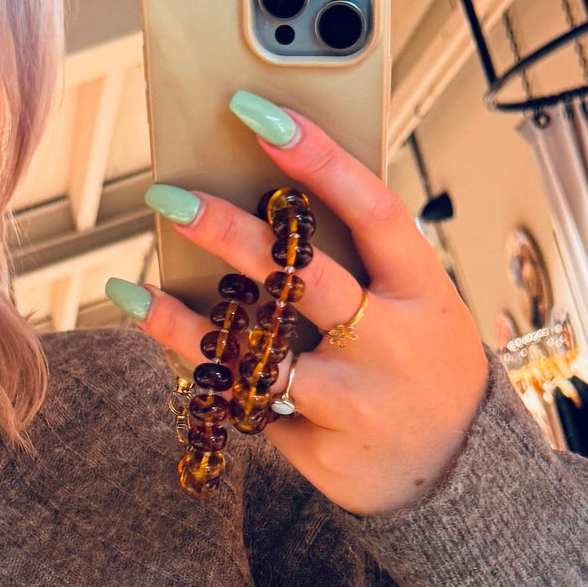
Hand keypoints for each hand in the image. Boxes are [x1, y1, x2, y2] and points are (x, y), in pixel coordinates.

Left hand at [119, 94, 489, 515]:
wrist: (456, 474)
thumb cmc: (424, 365)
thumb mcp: (419, 305)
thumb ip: (362, 262)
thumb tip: (268, 199)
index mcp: (423, 290)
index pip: (370, 208)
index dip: (316, 157)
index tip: (257, 112)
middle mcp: (391, 342)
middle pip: (298, 276)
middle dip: (225, 230)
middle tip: (167, 195)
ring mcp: (355, 400)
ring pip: (255, 351)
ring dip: (182, 322)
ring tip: (130, 289)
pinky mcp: (321, 448)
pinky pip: (250, 403)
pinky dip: (210, 374)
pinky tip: (170, 348)